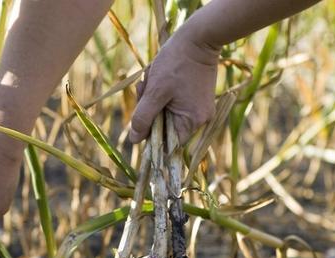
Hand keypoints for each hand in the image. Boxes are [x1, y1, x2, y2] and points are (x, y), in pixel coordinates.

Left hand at [129, 29, 218, 144]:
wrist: (199, 37)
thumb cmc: (176, 62)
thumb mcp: (155, 91)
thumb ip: (144, 118)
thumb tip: (134, 140)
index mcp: (192, 122)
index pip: (166, 143)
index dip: (150, 133)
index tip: (141, 116)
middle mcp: (199, 120)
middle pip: (165, 127)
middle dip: (149, 109)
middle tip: (144, 89)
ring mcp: (198, 108)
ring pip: (166, 113)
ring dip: (153, 99)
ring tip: (152, 79)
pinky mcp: (196, 97)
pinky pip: (172, 103)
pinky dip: (161, 93)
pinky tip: (158, 77)